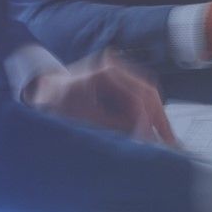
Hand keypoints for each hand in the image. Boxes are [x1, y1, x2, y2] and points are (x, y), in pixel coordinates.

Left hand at [24, 51, 175, 145]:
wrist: (40, 94)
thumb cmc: (54, 103)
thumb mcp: (82, 117)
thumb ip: (113, 125)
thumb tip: (143, 136)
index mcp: (107, 71)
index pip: (138, 96)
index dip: (147, 120)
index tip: (152, 141)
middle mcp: (117, 69)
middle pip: (149, 93)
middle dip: (160, 119)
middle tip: (171, 142)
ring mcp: (119, 75)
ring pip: (148, 97)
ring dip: (156, 118)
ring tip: (166, 140)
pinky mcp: (118, 86)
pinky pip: (139, 100)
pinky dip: (146, 116)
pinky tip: (152, 132)